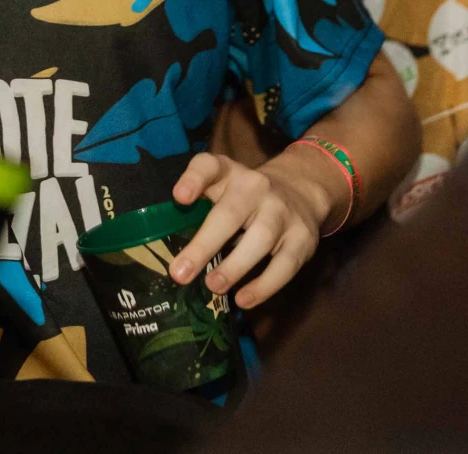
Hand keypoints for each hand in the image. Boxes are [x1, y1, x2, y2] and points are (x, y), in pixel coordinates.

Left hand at [167, 149, 333, 309]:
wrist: (300, 190)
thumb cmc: (244, 196)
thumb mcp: (220, 187)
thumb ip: (197, 206)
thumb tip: (165, 246)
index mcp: (228, 173)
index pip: (208, 167)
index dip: (193, 180)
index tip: (179, 198)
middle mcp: (256, 187)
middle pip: (230, 213)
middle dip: (204, 245)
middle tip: (180, 274)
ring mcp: (282, 212)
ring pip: (260, 239)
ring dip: (234, 267)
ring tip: (212, 287)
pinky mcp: (302, 238)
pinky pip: (284, 265)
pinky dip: (264, 285)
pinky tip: (243, 299)